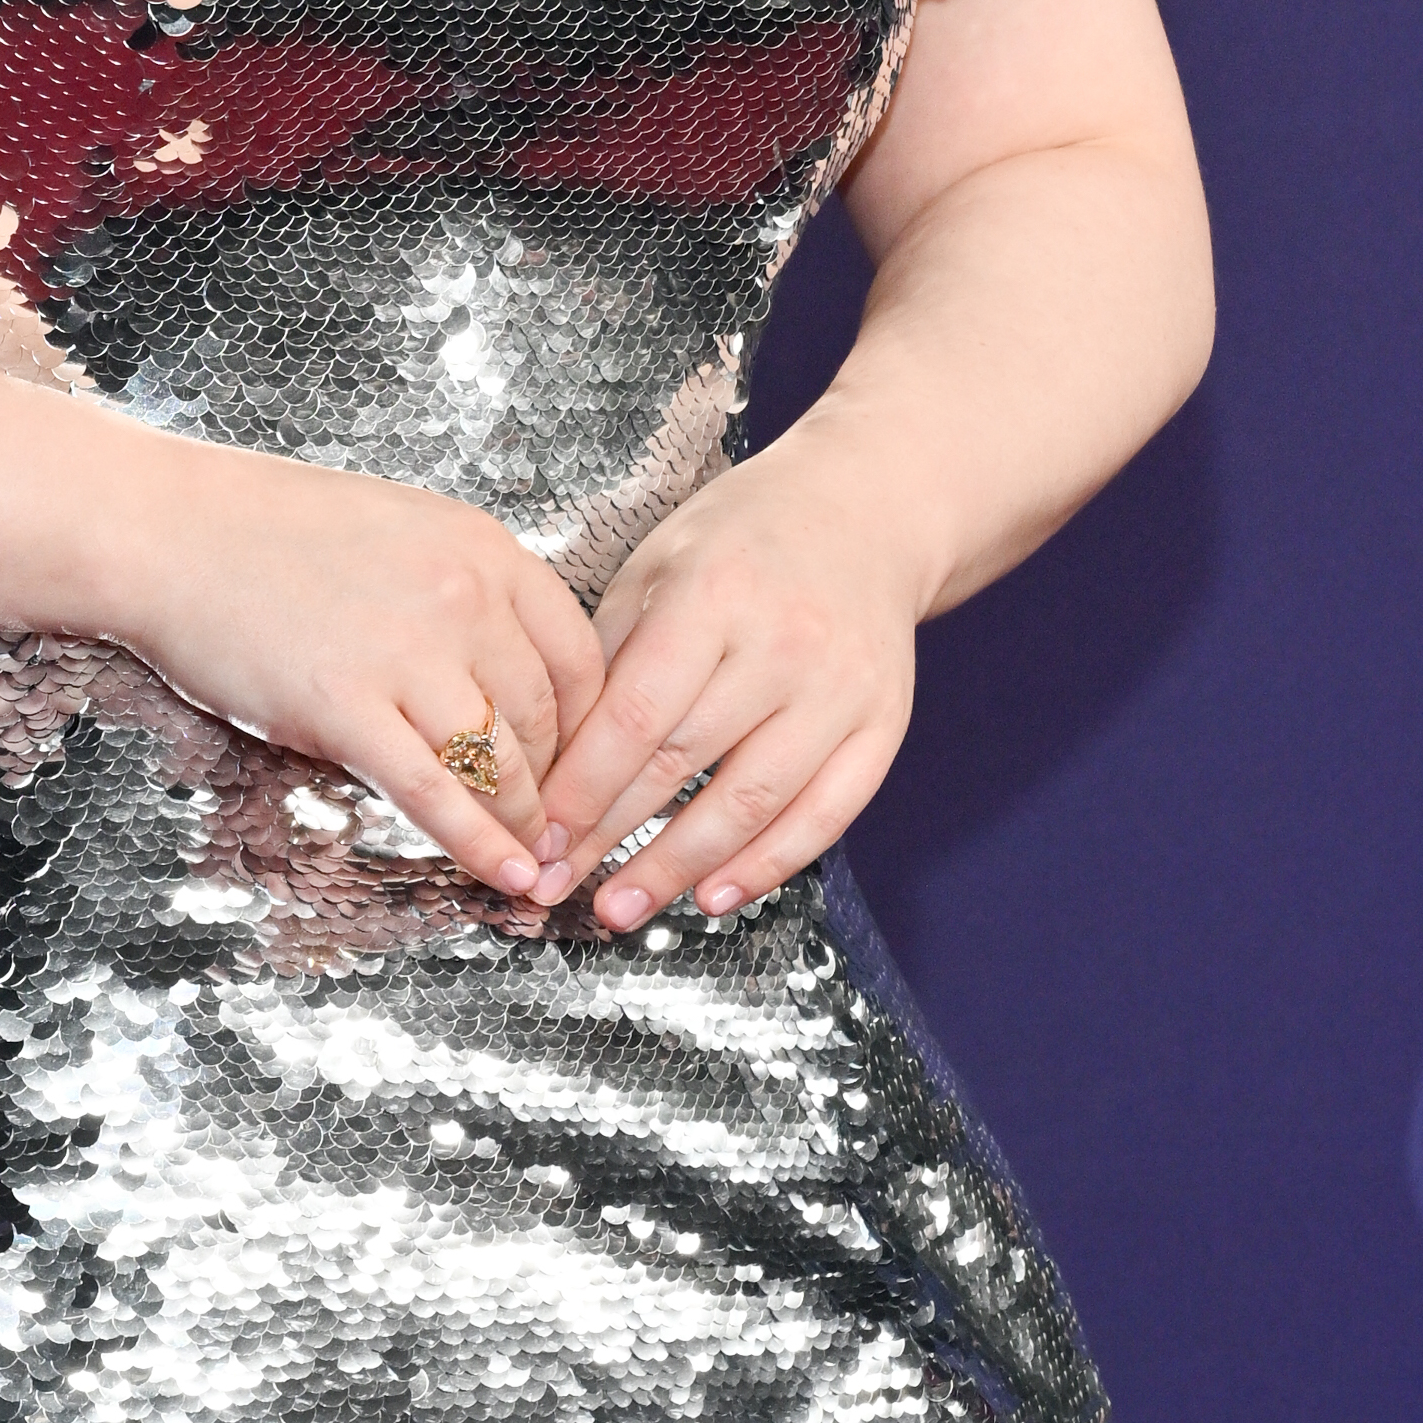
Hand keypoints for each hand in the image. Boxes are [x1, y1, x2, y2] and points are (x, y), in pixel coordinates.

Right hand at [97, 445, 605, 900]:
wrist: (165, 531)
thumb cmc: (270, 534)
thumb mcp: (399, 532)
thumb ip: (461, 589)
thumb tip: (504, 670)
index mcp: (481, 547)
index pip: (577, 655)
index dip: (590, 727)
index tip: (580, 766)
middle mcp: (461, 596)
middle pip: (544, 718)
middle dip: (558, 787)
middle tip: (561, 833)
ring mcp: (405, 652)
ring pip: (499, 763)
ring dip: (524, 825)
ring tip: (538, 866)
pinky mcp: (344, 707)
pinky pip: (434, 793)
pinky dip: (480, 846)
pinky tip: (508, 877)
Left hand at [535, 439, 922, 927]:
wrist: (865, 513)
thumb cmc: (743, 540)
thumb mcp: (658, 566)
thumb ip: (609, 656)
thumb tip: (552, 762)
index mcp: (713, 596)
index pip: (636, 714)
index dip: (583, 787)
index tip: (538, 836)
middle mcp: (784, 645)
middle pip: (684, 763)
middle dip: (610, 836)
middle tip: (555, 887)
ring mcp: (842, 691)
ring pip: (752, 803)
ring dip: (679, 869)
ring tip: (620, 909)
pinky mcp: (885, 726)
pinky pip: (825, 816)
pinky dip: (768, 865)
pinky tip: (714, 897)